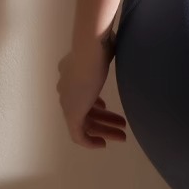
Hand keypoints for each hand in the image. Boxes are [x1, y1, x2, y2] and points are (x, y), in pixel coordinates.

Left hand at [56, 31, 126, 148]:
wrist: (91, 46)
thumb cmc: (101, 44)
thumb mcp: (103, 49)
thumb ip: (104, 53)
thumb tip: (111, 46)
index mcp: (70, 72)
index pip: (81, 93)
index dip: (95, 103)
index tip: (107, 108)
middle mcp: (65, 88)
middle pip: (85, 109)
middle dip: (105, 120)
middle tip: (122, 126)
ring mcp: (68, 101)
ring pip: (85, 122)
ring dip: (104, 130)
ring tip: (122, 136)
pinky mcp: (72, 113)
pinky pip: (78, 134)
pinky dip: (90, 141)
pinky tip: (104, 144)